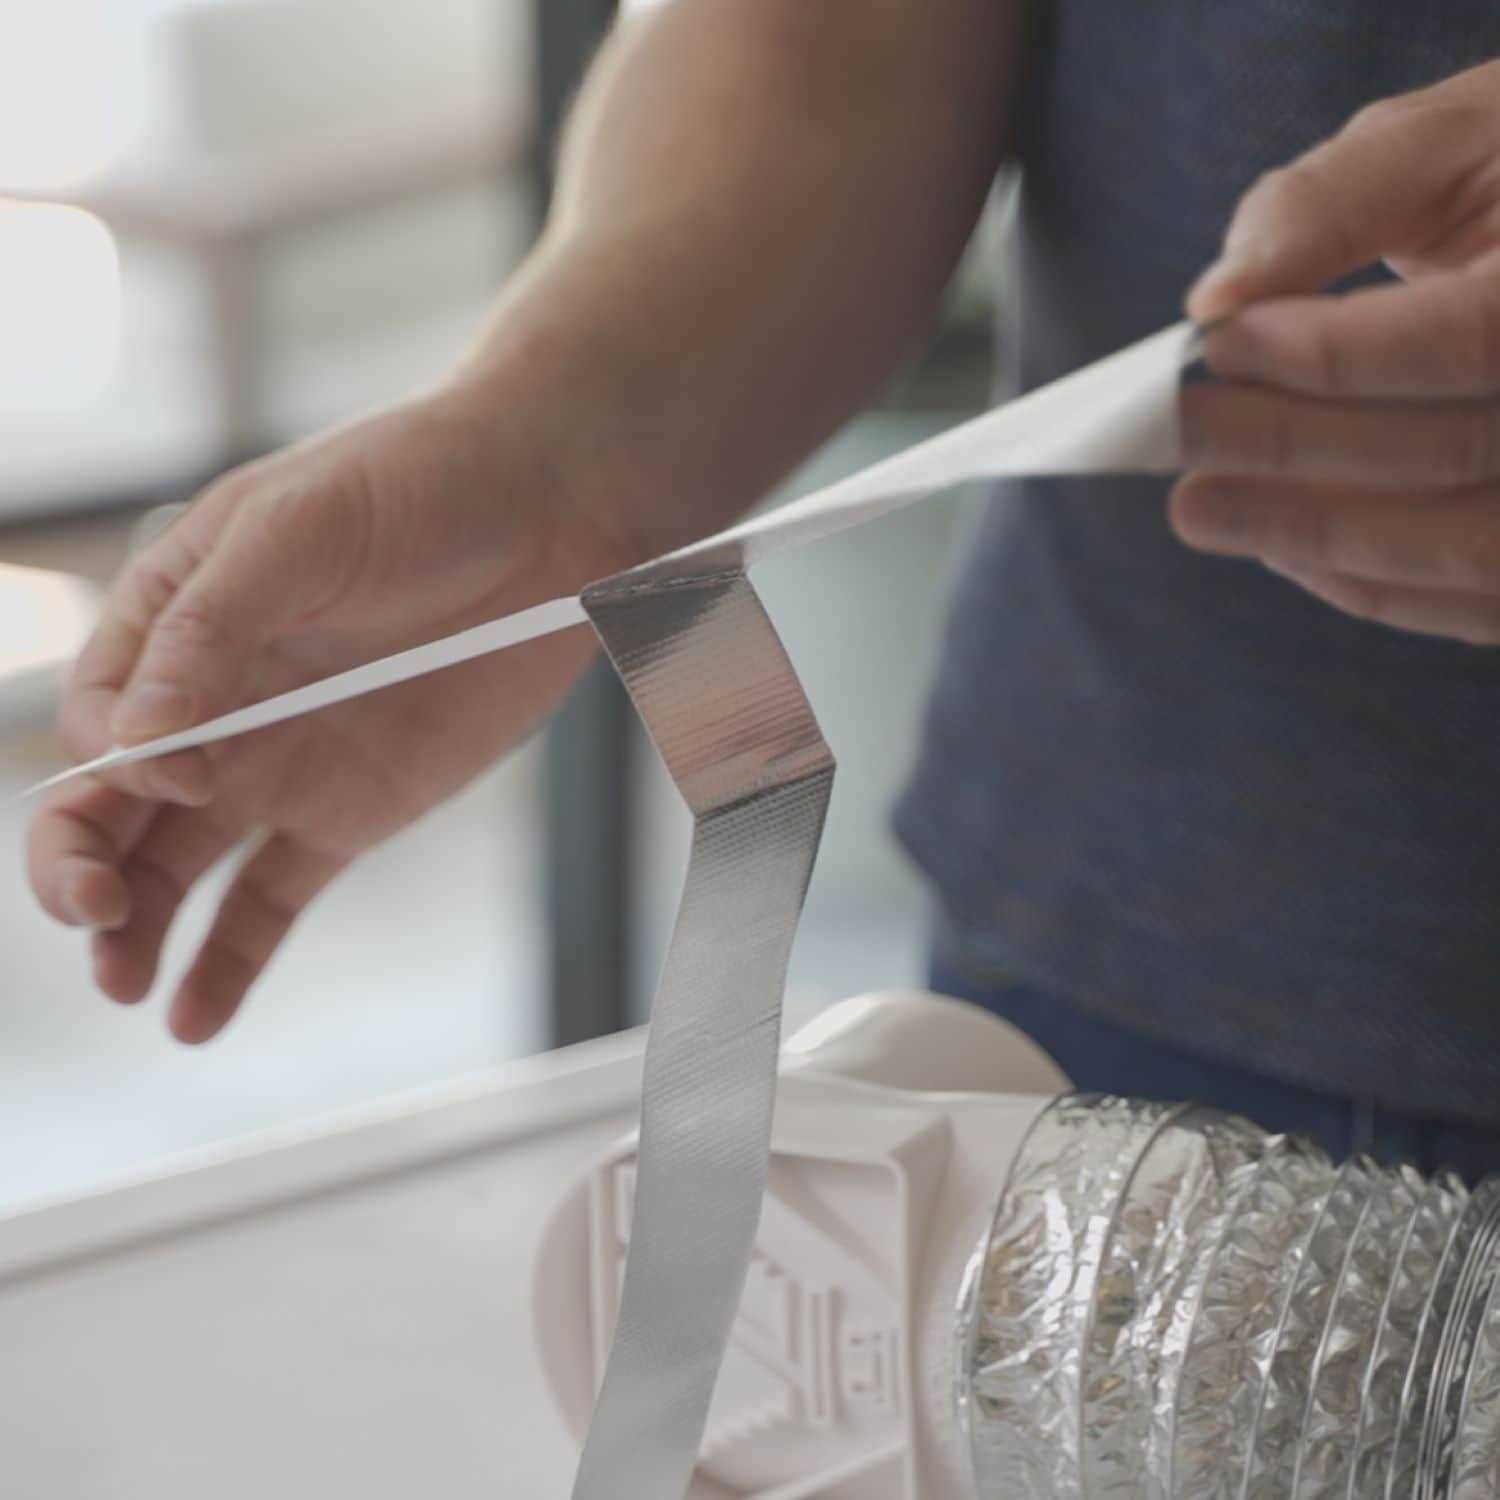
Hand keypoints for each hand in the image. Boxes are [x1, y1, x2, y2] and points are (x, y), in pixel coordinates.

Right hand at [26, 374, 629, 1042]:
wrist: (552, 513)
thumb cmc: (418, 487)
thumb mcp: (296, 532)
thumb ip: (206, 632)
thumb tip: (131, 745)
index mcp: (177, 624)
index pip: (99, 722)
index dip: (115, 766)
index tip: (184, 770)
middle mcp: (215, 706)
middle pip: (109, 808)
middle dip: (79, 867)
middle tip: (96, 912)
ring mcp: (280, 765)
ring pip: (175, 869)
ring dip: (137, 932)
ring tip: (127, 985)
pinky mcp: (348, 813)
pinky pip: (269, 900)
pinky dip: (227, 960)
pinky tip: (191, 1020)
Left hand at [1172, 59, 1499, 644]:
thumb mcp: (1446, 142)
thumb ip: (1333, 200)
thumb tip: (1214, 301)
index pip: (1482, 336)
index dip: (1340, 353)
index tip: (1218, 343)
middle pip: (1462, 450)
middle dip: (1294, 448)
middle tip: (1171, 435)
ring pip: (1471, 549)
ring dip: (1315, 535)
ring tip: (1196, 508)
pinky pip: (1479, 596)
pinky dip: (1371, 582)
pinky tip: (1276, 543)